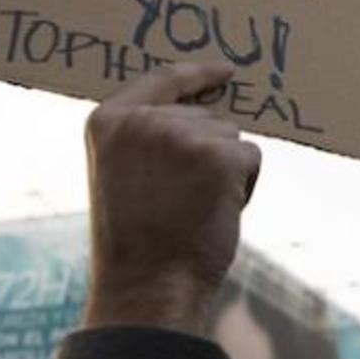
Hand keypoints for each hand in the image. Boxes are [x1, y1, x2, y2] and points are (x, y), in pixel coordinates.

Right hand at [80, 61, 261, 335]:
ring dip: (225, 170)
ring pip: (230, 136)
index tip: (227, 71)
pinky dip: (245, 186)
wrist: (147, 287)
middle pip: (204, 114)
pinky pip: (251, 156)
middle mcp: (144, 120)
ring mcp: (182, 135)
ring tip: (193, 209)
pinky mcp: (221, 155)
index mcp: (108, 121)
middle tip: (179, 201)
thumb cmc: (136, 243)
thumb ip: (146, 138)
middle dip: (207, 152)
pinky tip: (216, 212)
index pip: (163, 79)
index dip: (199, 72)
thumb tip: (204, 110)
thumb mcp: (120, 175)